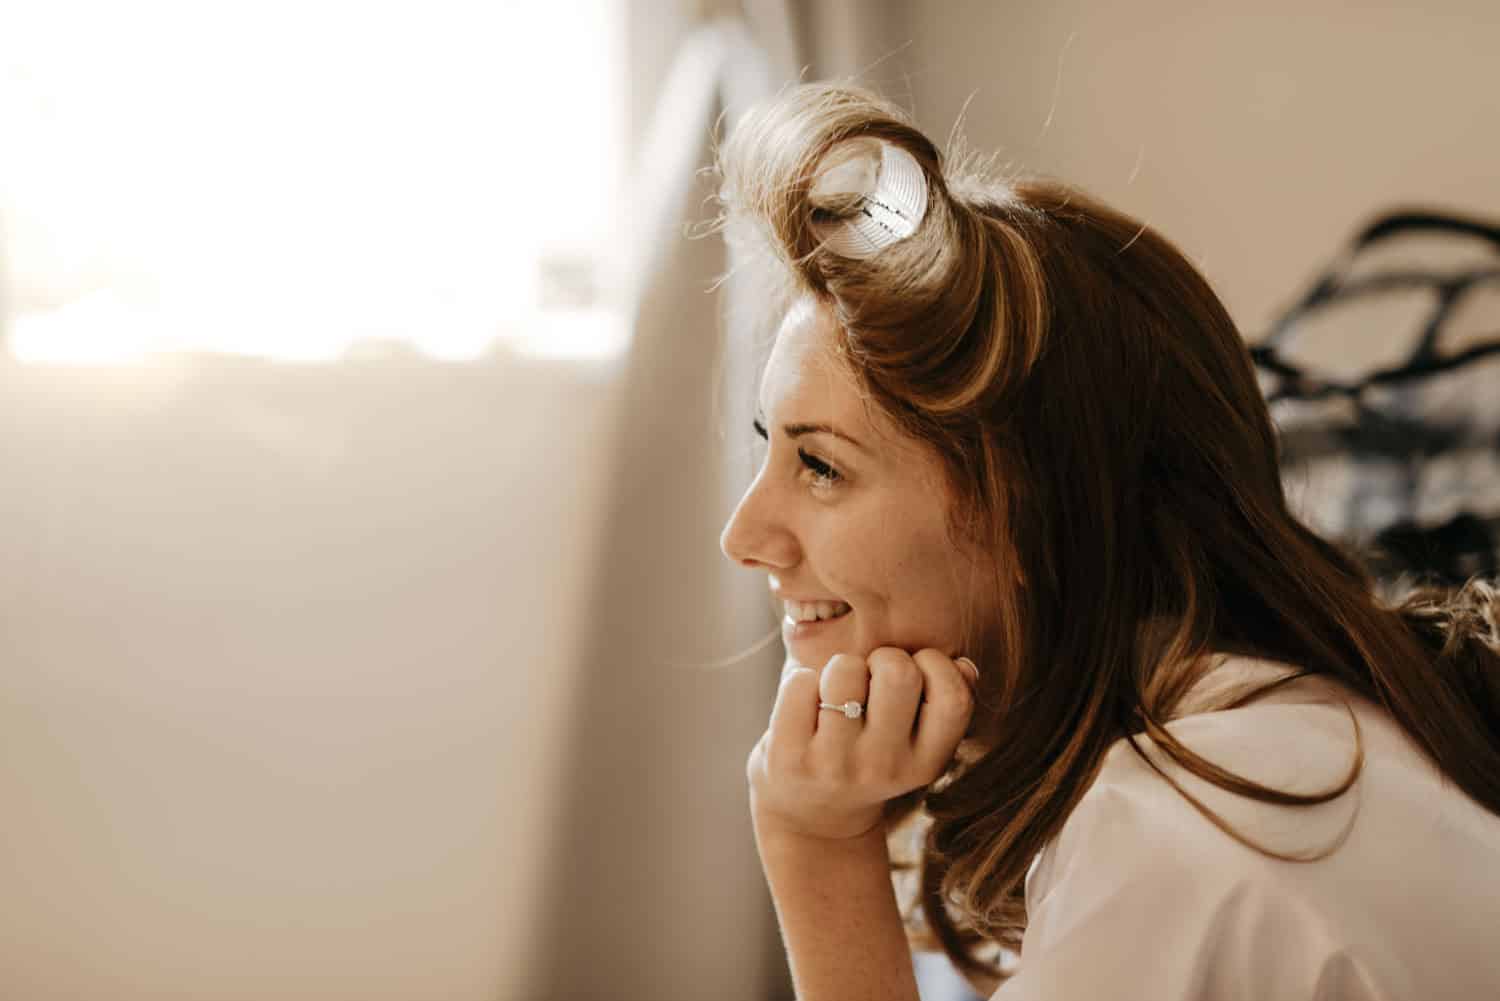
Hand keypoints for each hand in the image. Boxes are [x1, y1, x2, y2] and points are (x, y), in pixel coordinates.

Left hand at [747, 646, 978, 841]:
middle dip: (883, 657)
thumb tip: (965, 666)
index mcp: (926, 763)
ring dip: (841, 667)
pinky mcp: (789, 758)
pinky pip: (800, 682)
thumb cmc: (870, 755)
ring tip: (838, 691)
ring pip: (846, 669)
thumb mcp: (915, 743)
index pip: (953, 697)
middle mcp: (883, 768)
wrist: (811, 818)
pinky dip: (801, 680)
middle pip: (898, 672)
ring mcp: (834, 765)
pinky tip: (806, 704)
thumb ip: (945, 702)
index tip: (916, 672)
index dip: (936, 665)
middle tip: (871, 678)